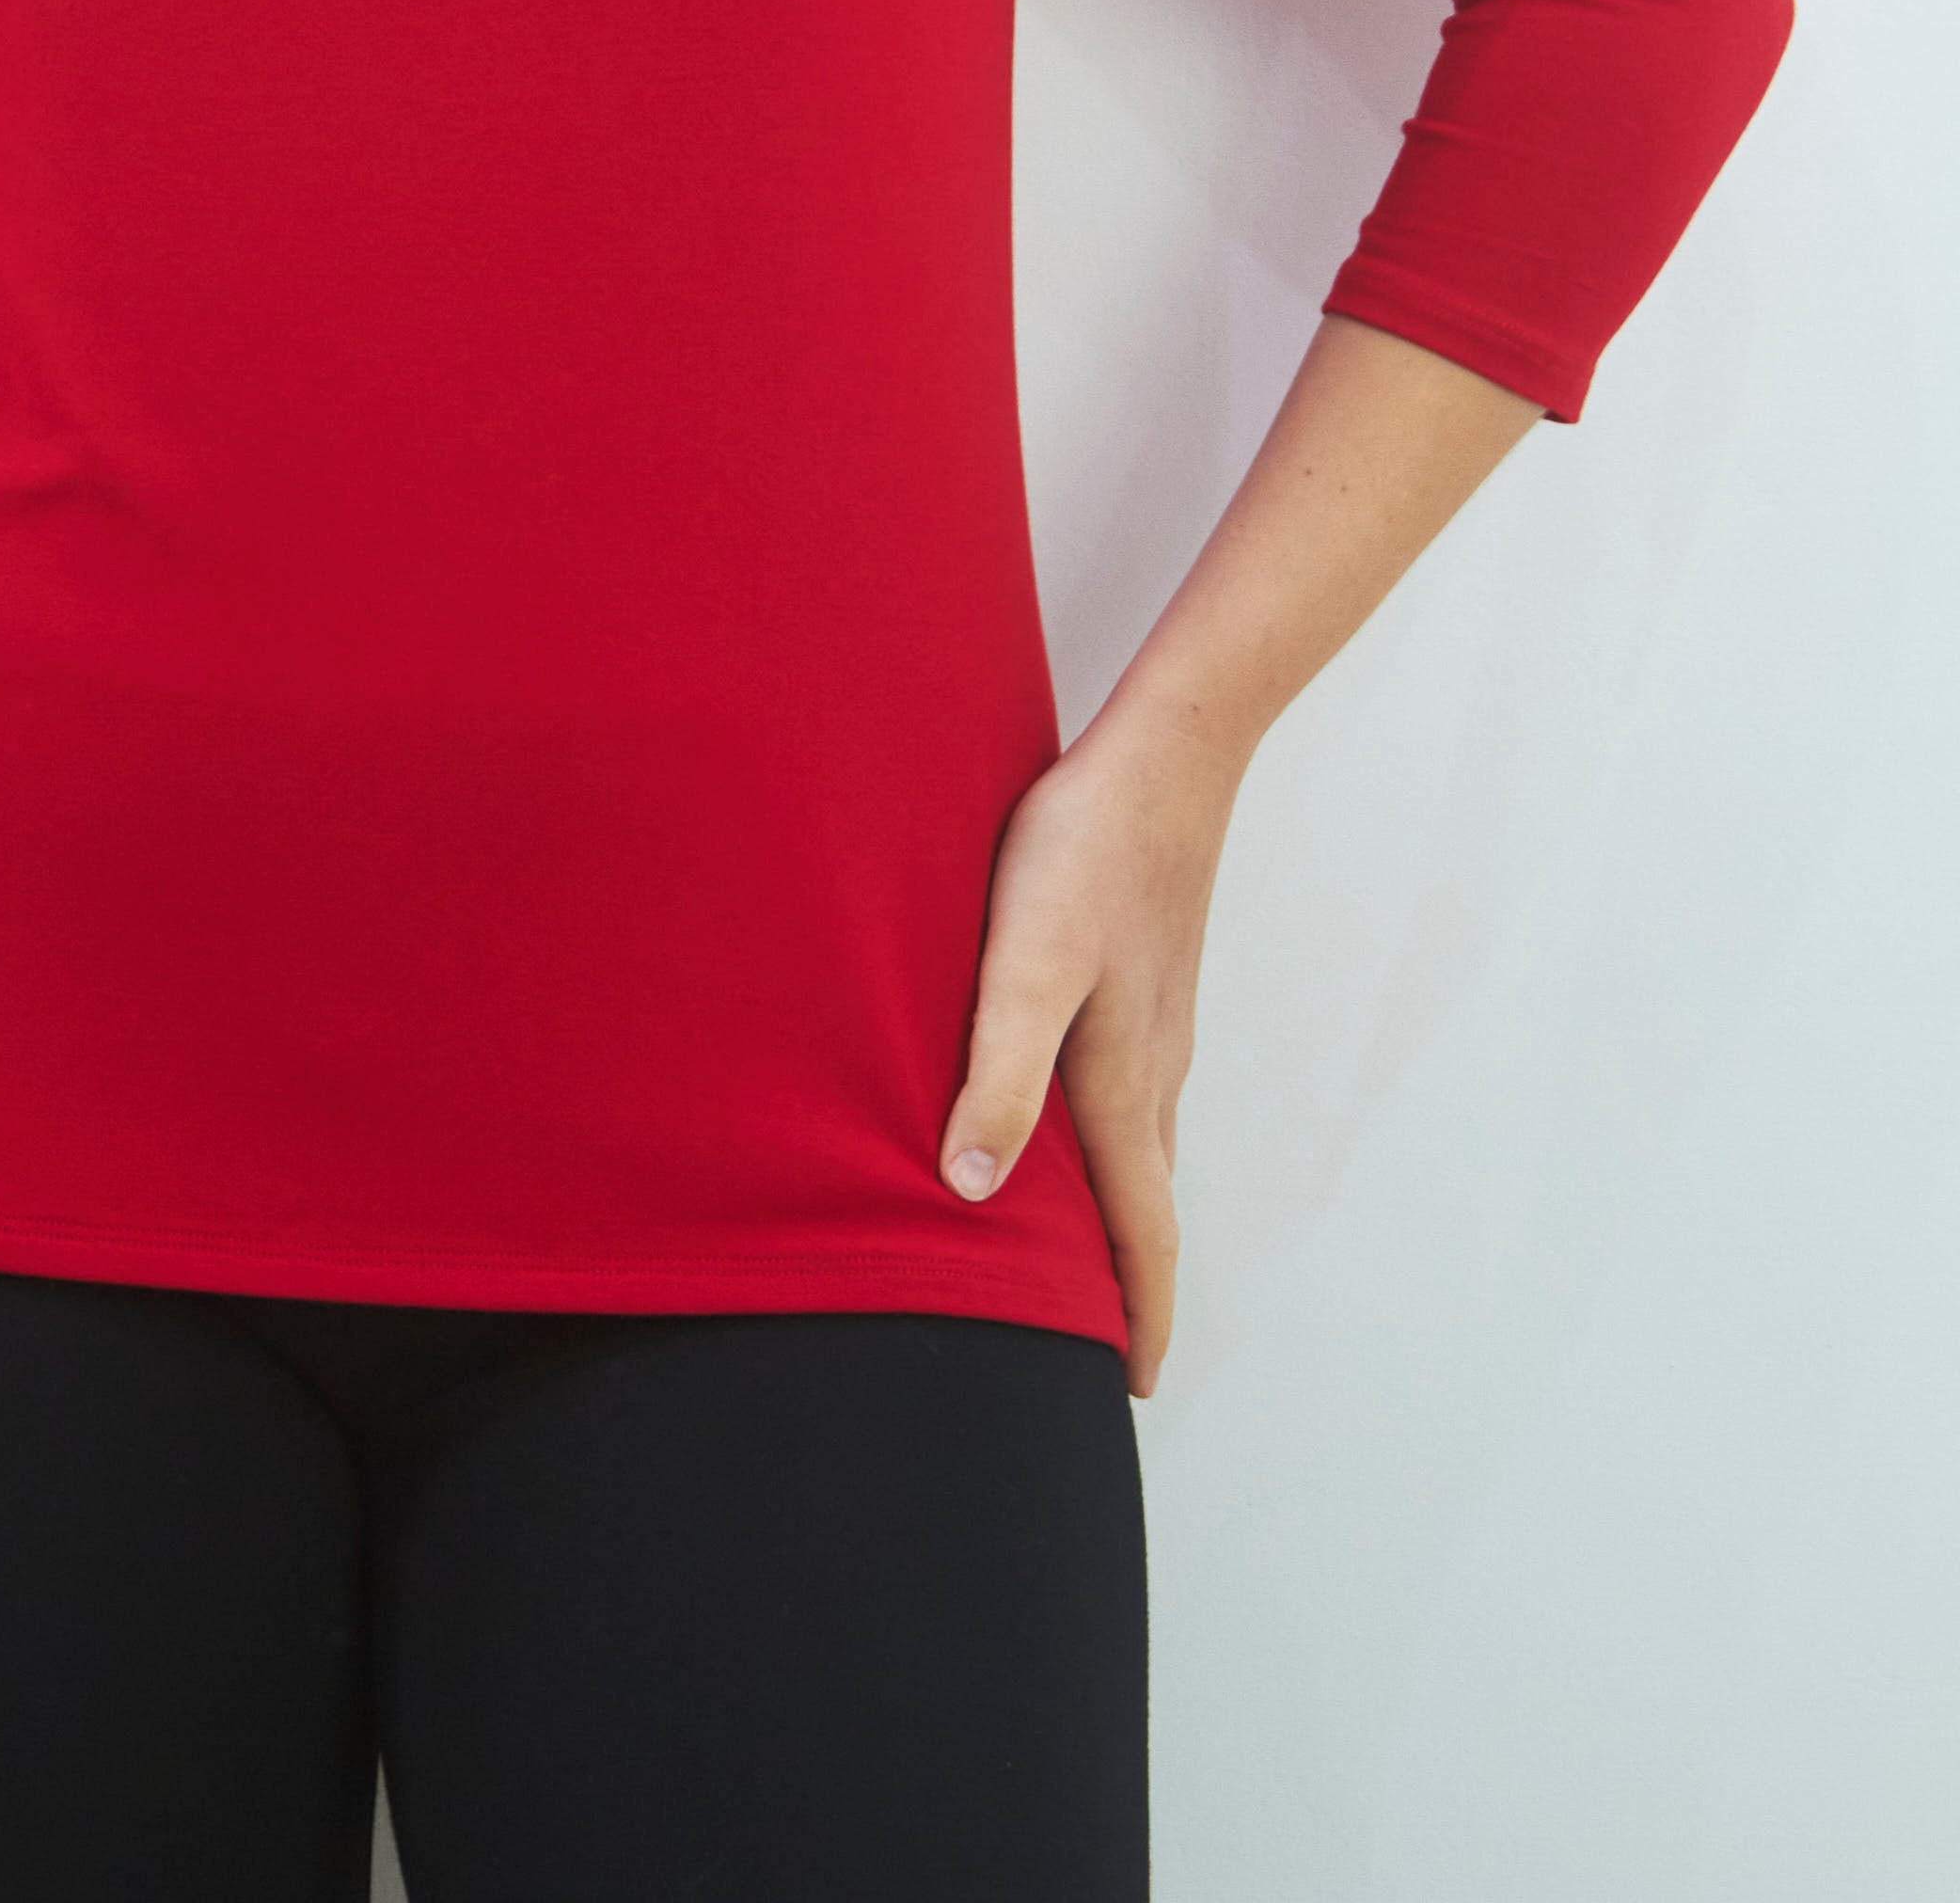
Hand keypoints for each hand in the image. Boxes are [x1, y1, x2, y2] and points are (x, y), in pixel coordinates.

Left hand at [934, 715, 1236, 1399]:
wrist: (1168, 755)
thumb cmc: (1086, 852)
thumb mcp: (1026, 961)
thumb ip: (999, 1071)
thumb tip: (975, 1190)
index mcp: (1124, 1085)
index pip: (1143, 1233)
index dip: (1140, 1315)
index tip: (1134, 1389)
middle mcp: (1153, 1071)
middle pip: (1148, 1206)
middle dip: (1132, 1283)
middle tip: (1102, 1348)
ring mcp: (1158, 1025)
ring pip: (1142, 1150)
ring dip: (1124, 1215)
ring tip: (1088, 1257)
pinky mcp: (1146, 981)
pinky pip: (1135, 1095)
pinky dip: (1115, 1147)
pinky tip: (1076, 1123)